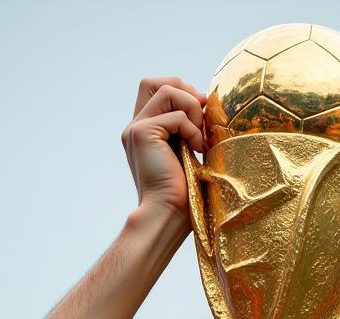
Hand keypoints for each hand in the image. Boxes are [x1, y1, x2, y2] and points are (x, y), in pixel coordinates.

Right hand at [121, 77, 205, 223]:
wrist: (168, 215)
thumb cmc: (183, 195)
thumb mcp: (187, 153)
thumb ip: (188, 128)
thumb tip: (204, 102)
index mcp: (144, 133)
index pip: (157, 91)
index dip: (183, 93)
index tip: (202, 118)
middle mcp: (135, 128)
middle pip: (156, 82)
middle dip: (185, 91)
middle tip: (202, 117)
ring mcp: (135, 129)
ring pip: (168, 90)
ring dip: (193, 110)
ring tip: (200, 139)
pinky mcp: (142, 133)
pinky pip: (176, 115)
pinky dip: (193, 130)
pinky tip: (197, 150)